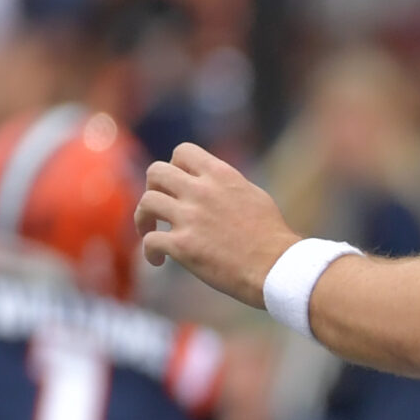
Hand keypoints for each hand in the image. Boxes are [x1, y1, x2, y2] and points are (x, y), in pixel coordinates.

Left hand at [135, 143, 296, 307]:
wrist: (277, 268)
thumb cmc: (272, 237)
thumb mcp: (253, 196)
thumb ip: (229, 186)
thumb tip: (215, 185)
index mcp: (221, 175)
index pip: (182, 151)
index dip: (174, 166)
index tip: (178, 184)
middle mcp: (202, 191)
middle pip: (156, 172)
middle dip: (152, 188)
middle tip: (159, 207)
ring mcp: (190, 218)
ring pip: (146, 203)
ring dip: (143, 218)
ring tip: (149, 231)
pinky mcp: (183, 246)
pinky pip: (150, 241)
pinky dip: (149, 251)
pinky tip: (157, 261)